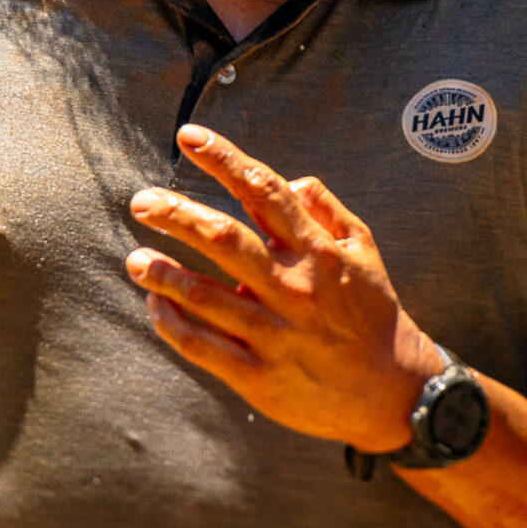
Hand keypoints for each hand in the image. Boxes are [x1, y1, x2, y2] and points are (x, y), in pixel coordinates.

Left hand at [127, 124, 448, 453]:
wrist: (392, 391)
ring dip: (164, 274)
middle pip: (225, 239)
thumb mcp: (365, 251)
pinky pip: (203, 347)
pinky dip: (173, 324)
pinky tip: (155, 304)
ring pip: (206, 297)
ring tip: (134, 259)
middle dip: (178, 215)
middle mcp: (293, 287)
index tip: (190, 136)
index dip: (225, 159)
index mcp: (317, 251)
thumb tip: (293, 180)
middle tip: (142, 200)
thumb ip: (328, 211)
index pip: (265, 191)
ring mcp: (274, 334)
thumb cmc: (375, 314)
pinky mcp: (258, 376)